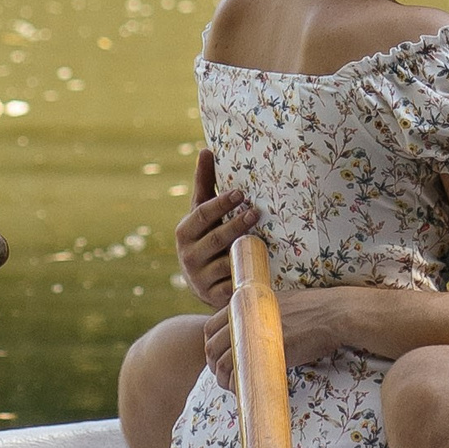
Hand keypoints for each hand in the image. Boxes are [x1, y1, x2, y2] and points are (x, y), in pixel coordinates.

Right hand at [175, 148, 259, 306]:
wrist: (202, 283)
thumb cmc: (206, 237)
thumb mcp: (202, 213)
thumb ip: (204, 184)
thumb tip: (206, 150)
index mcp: (184, 232)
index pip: (202, 214)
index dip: (221, 203)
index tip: (240, 193)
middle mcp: (188, 256)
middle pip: (217, 238)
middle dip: (237, 225)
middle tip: (256, 212)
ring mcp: (200, 278)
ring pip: (227, 262)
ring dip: (245, 252)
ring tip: (263, 241)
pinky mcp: (214, 297)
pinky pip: (233, 285)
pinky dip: (246, 277)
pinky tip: (261, 269)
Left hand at [202, 284, 359, 391]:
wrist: (333, 313)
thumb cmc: (310, 310)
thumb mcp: (275, 303)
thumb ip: (256, 315)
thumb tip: (246, 335)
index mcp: (244, 304)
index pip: (210, 329)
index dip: (211, 349)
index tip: (218, 361)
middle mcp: (244, 317)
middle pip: (212, 348)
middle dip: (214, 367)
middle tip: (225, 379)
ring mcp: (255, 334)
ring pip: (223, 363)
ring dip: (223, 379)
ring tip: (234, 387)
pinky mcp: (268, 352)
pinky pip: (241, 372)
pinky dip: (237, 384)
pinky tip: (244, 390)